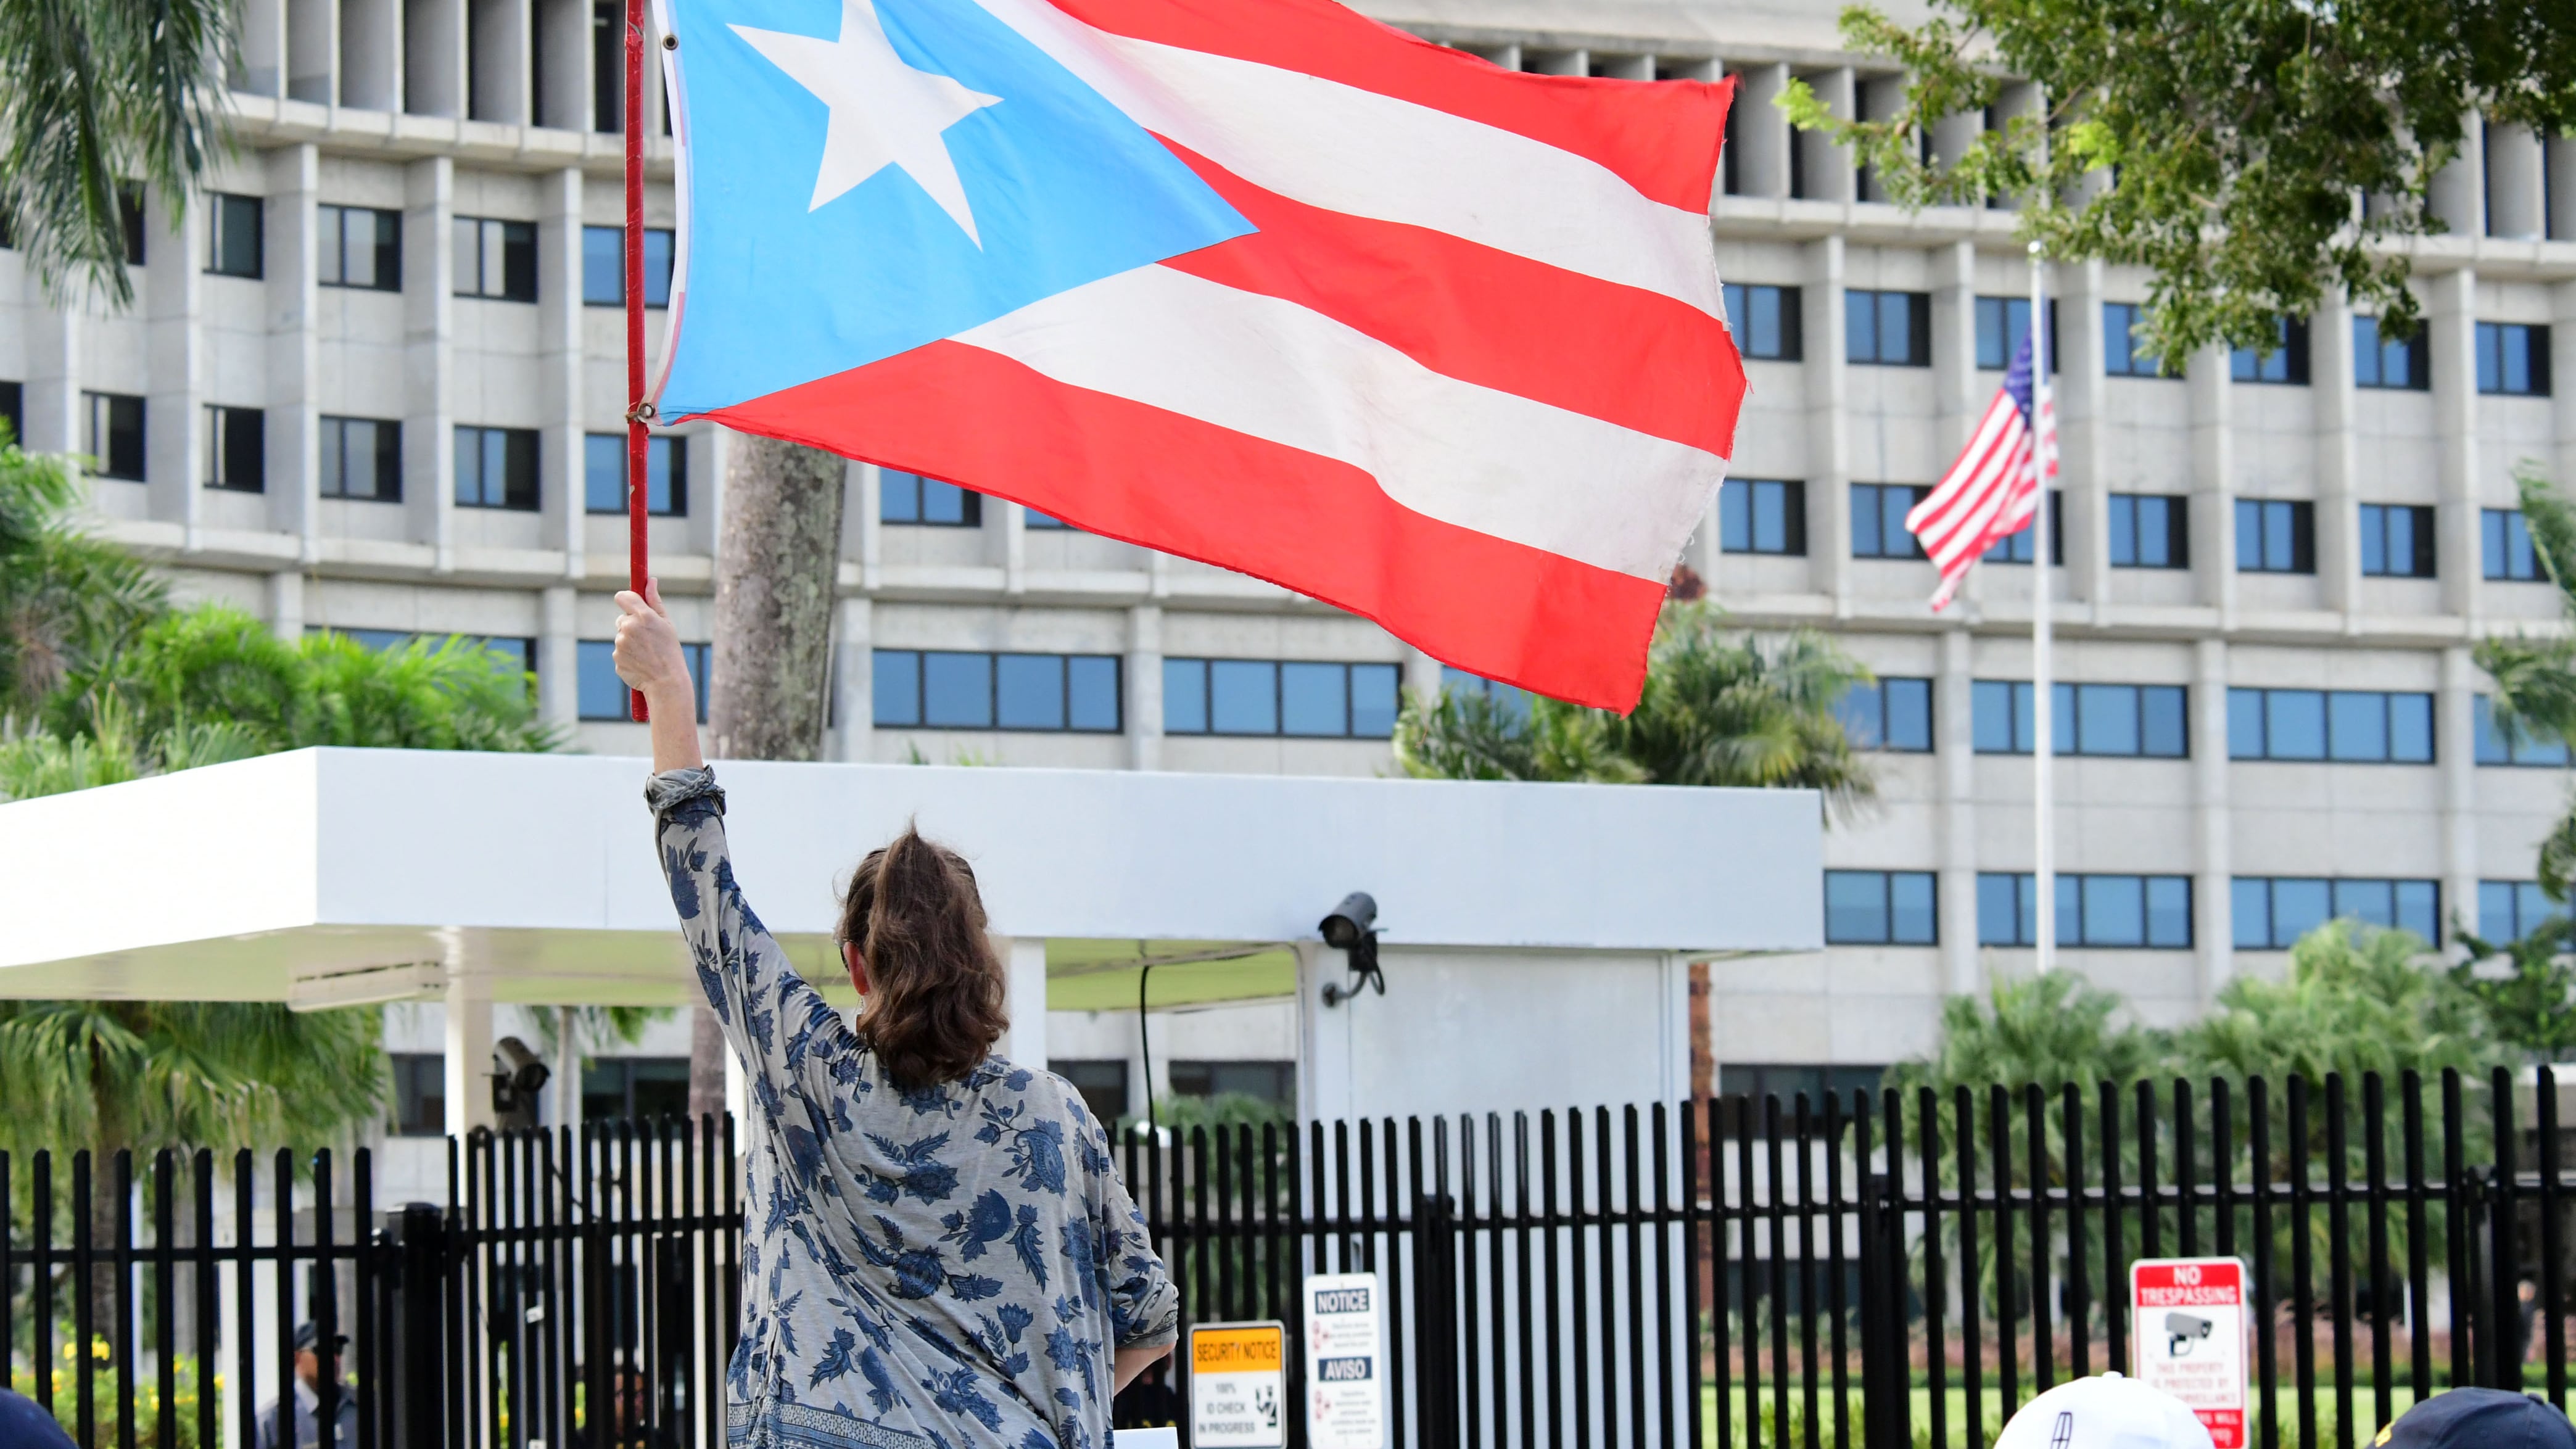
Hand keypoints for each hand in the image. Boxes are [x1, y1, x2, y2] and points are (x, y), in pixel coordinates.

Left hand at [613, 579, 691, 700]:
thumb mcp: (666, 624)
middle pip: (621, 619)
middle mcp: (628, 628)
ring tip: (646, 653)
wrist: (666, 682)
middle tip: (647, 639)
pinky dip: (628, 656)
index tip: (630, 605)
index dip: (625, 600)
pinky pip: (620, 652)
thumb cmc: (670, 651)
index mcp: (643, 616)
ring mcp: (620, 644)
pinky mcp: (616, 658)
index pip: (622, 597)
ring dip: (630, 642)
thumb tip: (650, 580)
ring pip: (621, 637)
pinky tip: (640, 662)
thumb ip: (654, 601)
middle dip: (631, 625)